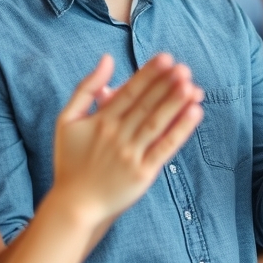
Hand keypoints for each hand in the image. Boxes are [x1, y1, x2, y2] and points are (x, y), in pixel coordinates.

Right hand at [52, 54, 204, 225]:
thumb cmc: (71, 160)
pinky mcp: (143, 173)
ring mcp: (131, 155)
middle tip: (184, 68)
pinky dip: (180, 131)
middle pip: (145, 105)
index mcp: (100, 120)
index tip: (166, 58)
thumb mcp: (67, 120)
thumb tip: (107, 59)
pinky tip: (195, 113)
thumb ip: (85, 88)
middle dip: (166, 85)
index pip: (129, 92)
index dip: (148, 74)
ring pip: (156, 124)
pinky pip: (165, 148)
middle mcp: (116, 136)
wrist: (75, 205)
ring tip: (193, 86)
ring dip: (175, 104)